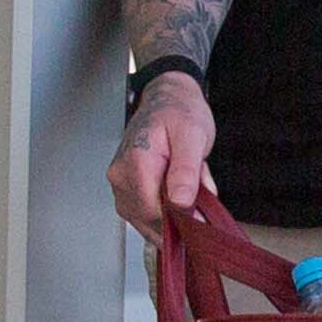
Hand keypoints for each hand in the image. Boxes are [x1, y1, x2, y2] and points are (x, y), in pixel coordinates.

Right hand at [109, 71, 216, 240]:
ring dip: (172, 215)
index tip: (202, 217)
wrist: (167, 99)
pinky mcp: (124, 190)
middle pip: (149, 220)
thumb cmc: (179, 113)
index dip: (180, 221)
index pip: (153, 212)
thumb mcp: (193, 136)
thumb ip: (187, 171)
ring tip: (185, 186)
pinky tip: (174, 193)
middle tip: (197, 192)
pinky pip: (144, 215)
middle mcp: (120, 175)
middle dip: (178, 216)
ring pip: (147, 222)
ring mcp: (119, 185)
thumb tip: (181, 203)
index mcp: (136, 162)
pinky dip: (164, 212)